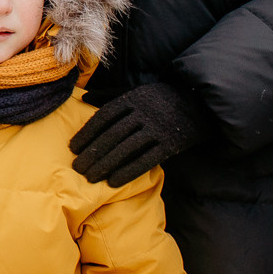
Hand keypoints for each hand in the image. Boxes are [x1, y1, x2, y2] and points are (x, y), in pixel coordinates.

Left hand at [70, 83, 213, 185]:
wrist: (199, 102)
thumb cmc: (161, 99)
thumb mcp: (136, 91)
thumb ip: (110, 95)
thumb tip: (83, 97)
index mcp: (132, 99)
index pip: (103, 117)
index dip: (87, 133)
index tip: (73, 148)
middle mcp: (143, 113)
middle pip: (112, 135)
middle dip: (93, 153)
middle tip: (77, 168)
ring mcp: (157, 128)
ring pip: (126, 149)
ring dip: (105, 165)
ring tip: (90, 178)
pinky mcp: (170, 143)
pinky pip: (145, 160)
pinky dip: (128, 172)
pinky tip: (112, 182)